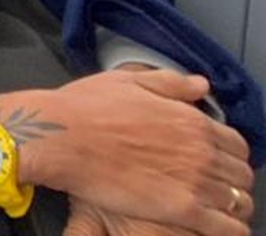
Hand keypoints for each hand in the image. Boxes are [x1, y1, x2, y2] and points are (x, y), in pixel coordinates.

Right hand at [3, 70, 251, 235]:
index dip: (229, 154)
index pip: (236, 144)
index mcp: (191, 120)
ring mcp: (194, 181)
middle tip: (215, 187)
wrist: (61, 136)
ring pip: (238, 202)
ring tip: (215, 210)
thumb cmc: (86, 107)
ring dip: (232, 207)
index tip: (217, 160)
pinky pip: (227, 228)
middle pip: (241, 175)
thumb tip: (200, 85)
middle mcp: (201, 150)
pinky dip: (229, 230)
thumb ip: (171, 84)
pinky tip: (217, 229)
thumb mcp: (128, 81)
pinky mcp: (182, 209)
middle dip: (232, 182)